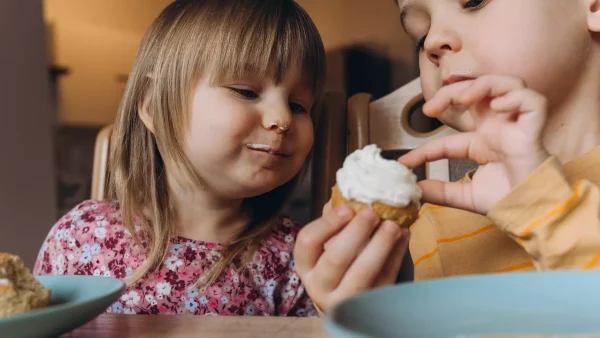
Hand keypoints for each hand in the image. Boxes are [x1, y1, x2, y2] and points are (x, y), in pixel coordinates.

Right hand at [294, 202, 409, 311]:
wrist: (350, 303)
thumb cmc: (339, 262)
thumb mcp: (329, 244)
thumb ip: (336, 221)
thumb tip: (350, 193)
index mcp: (306, 264)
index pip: (307, 241)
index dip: (327, 223)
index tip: (347, 208)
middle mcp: (320, 285)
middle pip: (335, 258)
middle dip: (356, 232)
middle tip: (373, 212)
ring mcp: (345, 299)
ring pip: (362, 273)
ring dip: (379, 245)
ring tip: (393, 225)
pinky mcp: (371, 304)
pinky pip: (385, 278)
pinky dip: (396, 255)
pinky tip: (404, 236)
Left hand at [399, 74, 549, 214]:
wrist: (530, 213)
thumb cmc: (506, 201)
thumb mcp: (465, 195)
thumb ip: (440, 191)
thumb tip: (414, 190)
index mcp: (483, 142)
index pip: (448, 137)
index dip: (424, 148)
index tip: (405, 163)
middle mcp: (498, 128)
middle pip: (476, 92)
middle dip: (450, 92)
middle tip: (430, 109)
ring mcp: (516, 125)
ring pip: (505, 84)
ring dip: (481, 84)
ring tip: (462, 98)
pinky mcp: (534, 126)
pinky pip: (531, 99)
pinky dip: (514, 96)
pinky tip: (496, 106)